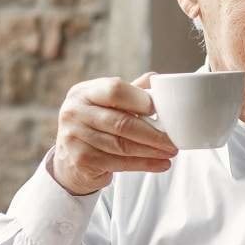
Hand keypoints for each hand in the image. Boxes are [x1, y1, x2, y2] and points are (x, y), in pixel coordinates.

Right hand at [50, 72, 177, 194]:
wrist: (71, 159)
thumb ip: (132, 92)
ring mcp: (74, 137)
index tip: (158, 110)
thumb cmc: (97, 124)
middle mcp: (74, 112)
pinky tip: (160, 164)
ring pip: (122, 146)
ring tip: (171, 152)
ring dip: (151, 151)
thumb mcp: (108, 104)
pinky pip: (119, 163)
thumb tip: (158, 80)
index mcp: (84, 92)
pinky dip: (143, 164)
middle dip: (152, 133)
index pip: (114, 90)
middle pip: (121, 122)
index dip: (139, 100)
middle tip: (173, 140)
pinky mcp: (81, 160)